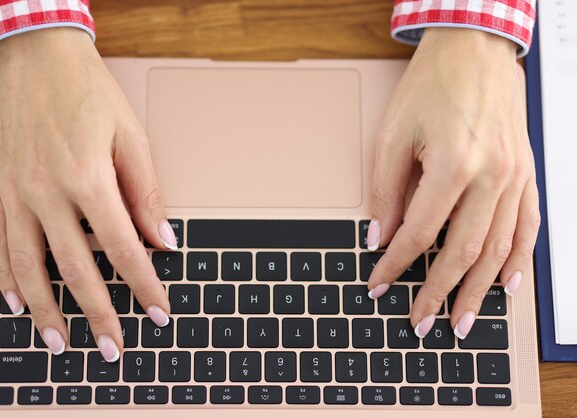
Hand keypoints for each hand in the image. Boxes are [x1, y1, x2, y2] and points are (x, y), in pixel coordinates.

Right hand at [0, 28, 174, 360]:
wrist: (34, 57)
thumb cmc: (87, 93)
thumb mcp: (130, 135)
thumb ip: (146, 192)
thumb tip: (165, 239)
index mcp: (86, 178)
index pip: (123, 249)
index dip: (144, 286)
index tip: (159, 312)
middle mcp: (45, 192)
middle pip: (75, 270)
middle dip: (98, 315)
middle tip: (113, 349)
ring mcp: (13, 193)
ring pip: (28, 268)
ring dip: (45, 312)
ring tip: (61, 343)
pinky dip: (6, 279)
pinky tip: (17, 303)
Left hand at [366, 28, 539, 338]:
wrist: (475, 49)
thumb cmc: (432, 85)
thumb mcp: (393, 135)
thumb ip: (385, 192)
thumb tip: (378, 237)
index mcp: (455, 166)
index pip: (418, 234)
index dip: (394, 266)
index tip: (377, 285)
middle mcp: (493, 177)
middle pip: (462, 253)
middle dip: (436, 293)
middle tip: (421, 323)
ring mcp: (517, 177)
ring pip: (498, 250)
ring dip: (478, 291)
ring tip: (461, 322)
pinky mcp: (527, 174)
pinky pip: (528, 227)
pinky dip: (518, 261)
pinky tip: (507, 287)